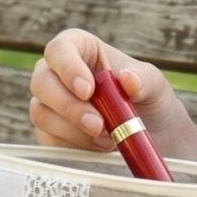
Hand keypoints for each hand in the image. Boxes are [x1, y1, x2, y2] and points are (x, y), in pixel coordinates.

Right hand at [28, 29, 178, 151]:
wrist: (152, 137)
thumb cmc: (149, 101)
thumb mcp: (155, 86)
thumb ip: (143, 80)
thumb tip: (128, 79)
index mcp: (80, 49)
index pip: (60, 49)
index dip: (67, 68)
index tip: (88, 90)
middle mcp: (58, 74)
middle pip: (41, 81)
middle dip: (68, 106)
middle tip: (98, 125)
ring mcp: (50, 105)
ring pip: (41, 113)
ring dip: (73, 130)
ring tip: (108, 138)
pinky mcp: (50, 133)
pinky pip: (49, 140)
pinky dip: (75, 146)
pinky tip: (100, 147)